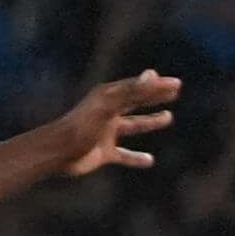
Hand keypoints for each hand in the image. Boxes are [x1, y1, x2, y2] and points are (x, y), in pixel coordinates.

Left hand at [58, 70, 180, 175]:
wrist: (58, 152)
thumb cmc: (82, 126)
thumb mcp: (109, 105)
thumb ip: (131, 91)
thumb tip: (153, 74)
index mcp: (108, 97)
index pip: (137, 87)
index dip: (156, 85)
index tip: (176, 84)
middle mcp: (108, 112)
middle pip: (136, 101)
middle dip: (155, 96)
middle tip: (175, 91)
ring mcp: (106, 133)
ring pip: (134, 125)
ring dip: (150, 121)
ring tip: (169, 118)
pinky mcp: (104, 152)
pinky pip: (124, 154)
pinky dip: (136, 157)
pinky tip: (149, 161)